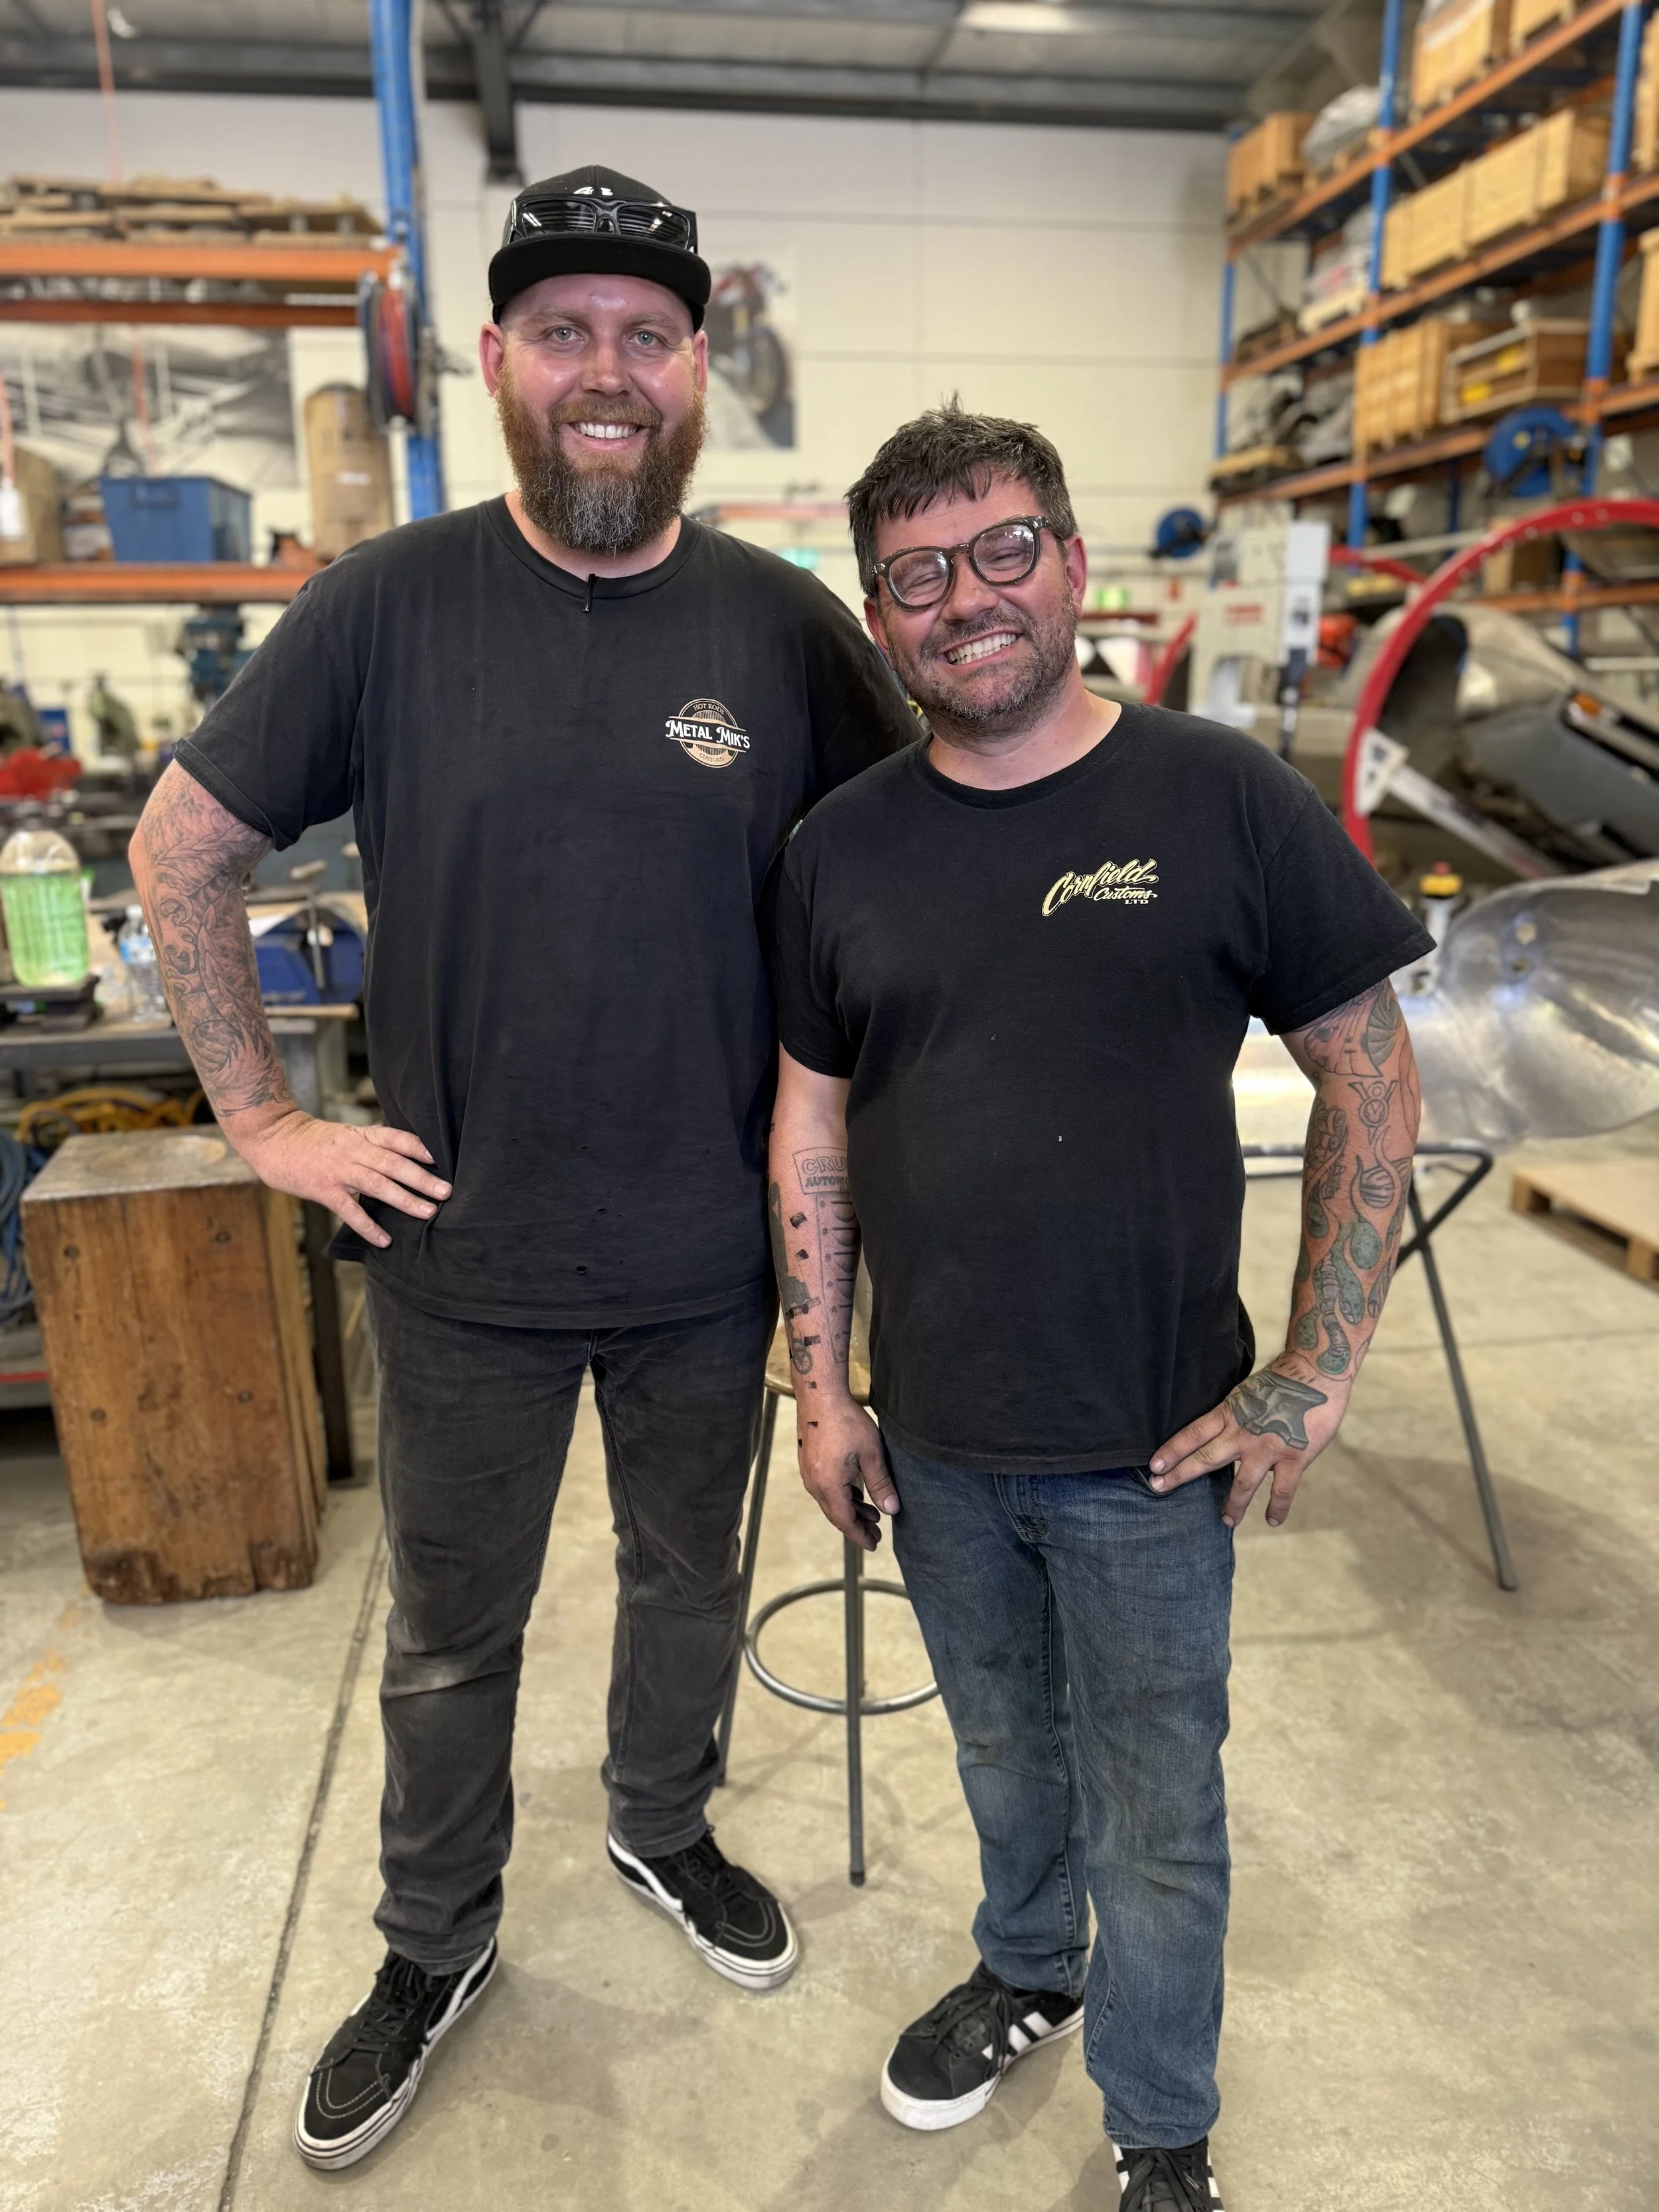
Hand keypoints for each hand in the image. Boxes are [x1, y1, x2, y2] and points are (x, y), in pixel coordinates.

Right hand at [226, 1107, 450, 1249]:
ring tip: (428, 1212)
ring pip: (378, 1185)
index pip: (396, 1138)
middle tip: (447, 1192)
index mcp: (361, 1135)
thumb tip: (405, 1159)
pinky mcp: (324, 1189)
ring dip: (405, 1200)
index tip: (442, 1158)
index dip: (419, 1147)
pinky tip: (385, 1240)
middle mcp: (354, 1151)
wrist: (273, 1138)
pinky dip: (369, 1226)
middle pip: (394, 1163)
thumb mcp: (346, 1134)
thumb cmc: (313, 1140)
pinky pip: (350, 1211)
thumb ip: (372, 1145)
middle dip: (422, 1178)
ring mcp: (339, 1170)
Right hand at [796, 1396, 898, 1551]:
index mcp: (829, 1485)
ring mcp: (808, 1473)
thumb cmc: (846, 1421)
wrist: (819, 1394)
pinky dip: (842, 1496)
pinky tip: (856, 1492)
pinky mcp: (809, 1462)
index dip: (859, 1535)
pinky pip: (826, 1488)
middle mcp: (814, 1483)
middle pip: (836, 1514)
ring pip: (831, 1501)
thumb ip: (881, 1484)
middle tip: (876, 1534)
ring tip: (872, 1514)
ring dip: (851, 1509)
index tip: (873, 1545)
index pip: (845, 1521)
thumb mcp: (871, 1453)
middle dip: (857, 1525)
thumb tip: (892, 1510)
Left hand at [1148, 1356, 1351, 1530]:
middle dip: (1181, 1475)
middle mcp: (1243, 1432)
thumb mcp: (1247, 1393)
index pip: (1193, 1434)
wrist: (1317, 1371)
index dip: (1172, 1451)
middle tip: (1160, 1488)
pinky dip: (1277, 1508)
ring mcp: (1268, 1448)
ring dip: (1233, 1505)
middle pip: (1206, 1458)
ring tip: (1226, 1521)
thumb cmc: (1282, 1379)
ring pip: (1243, 1484)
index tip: (1154, 1466)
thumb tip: (1220, 1430)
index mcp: (1230, 1413)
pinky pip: (1282, 1491)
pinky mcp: (1294, 1458)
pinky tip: (1272, 1520)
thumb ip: (1234, 1414)